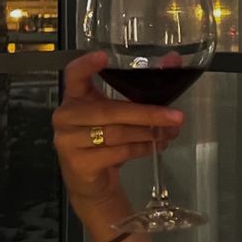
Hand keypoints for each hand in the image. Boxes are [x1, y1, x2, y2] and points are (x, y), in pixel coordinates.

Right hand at [53, 51, 184, 208]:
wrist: (91, 185)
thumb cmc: (104, 143)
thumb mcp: (118, 115)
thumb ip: (142, 89)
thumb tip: (174, 60)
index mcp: (74, 98)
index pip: (73, 75)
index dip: (86, 65)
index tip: (103, 56)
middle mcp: (66, 117)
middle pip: (109, 110)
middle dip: (146, 113)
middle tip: (175, 116)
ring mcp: (68, 141)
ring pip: (116, 133)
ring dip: (148, 133)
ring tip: (168, 133)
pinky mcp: (79, 163)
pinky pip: (117, 152)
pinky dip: (141, 149)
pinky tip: (154, 147)